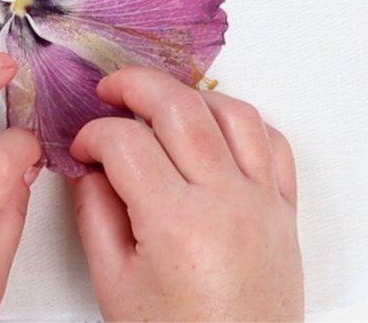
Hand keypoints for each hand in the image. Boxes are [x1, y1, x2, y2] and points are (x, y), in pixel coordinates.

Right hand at [69, 66, 302, 321]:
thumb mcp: (113, 283)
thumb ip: (94, 214)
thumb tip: (90, 165)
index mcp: (176, 224)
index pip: (125, 142)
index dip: (93, 134)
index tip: (83, 148)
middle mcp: (226, 201)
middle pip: (179, 107)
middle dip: (135, 85)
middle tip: (109, 89)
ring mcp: (262, 201)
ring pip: (233, 112)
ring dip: (191, 95)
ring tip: (161, 102)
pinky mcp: (284, 209)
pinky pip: (273, 143)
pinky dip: (243, 122)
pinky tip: (215, 128)